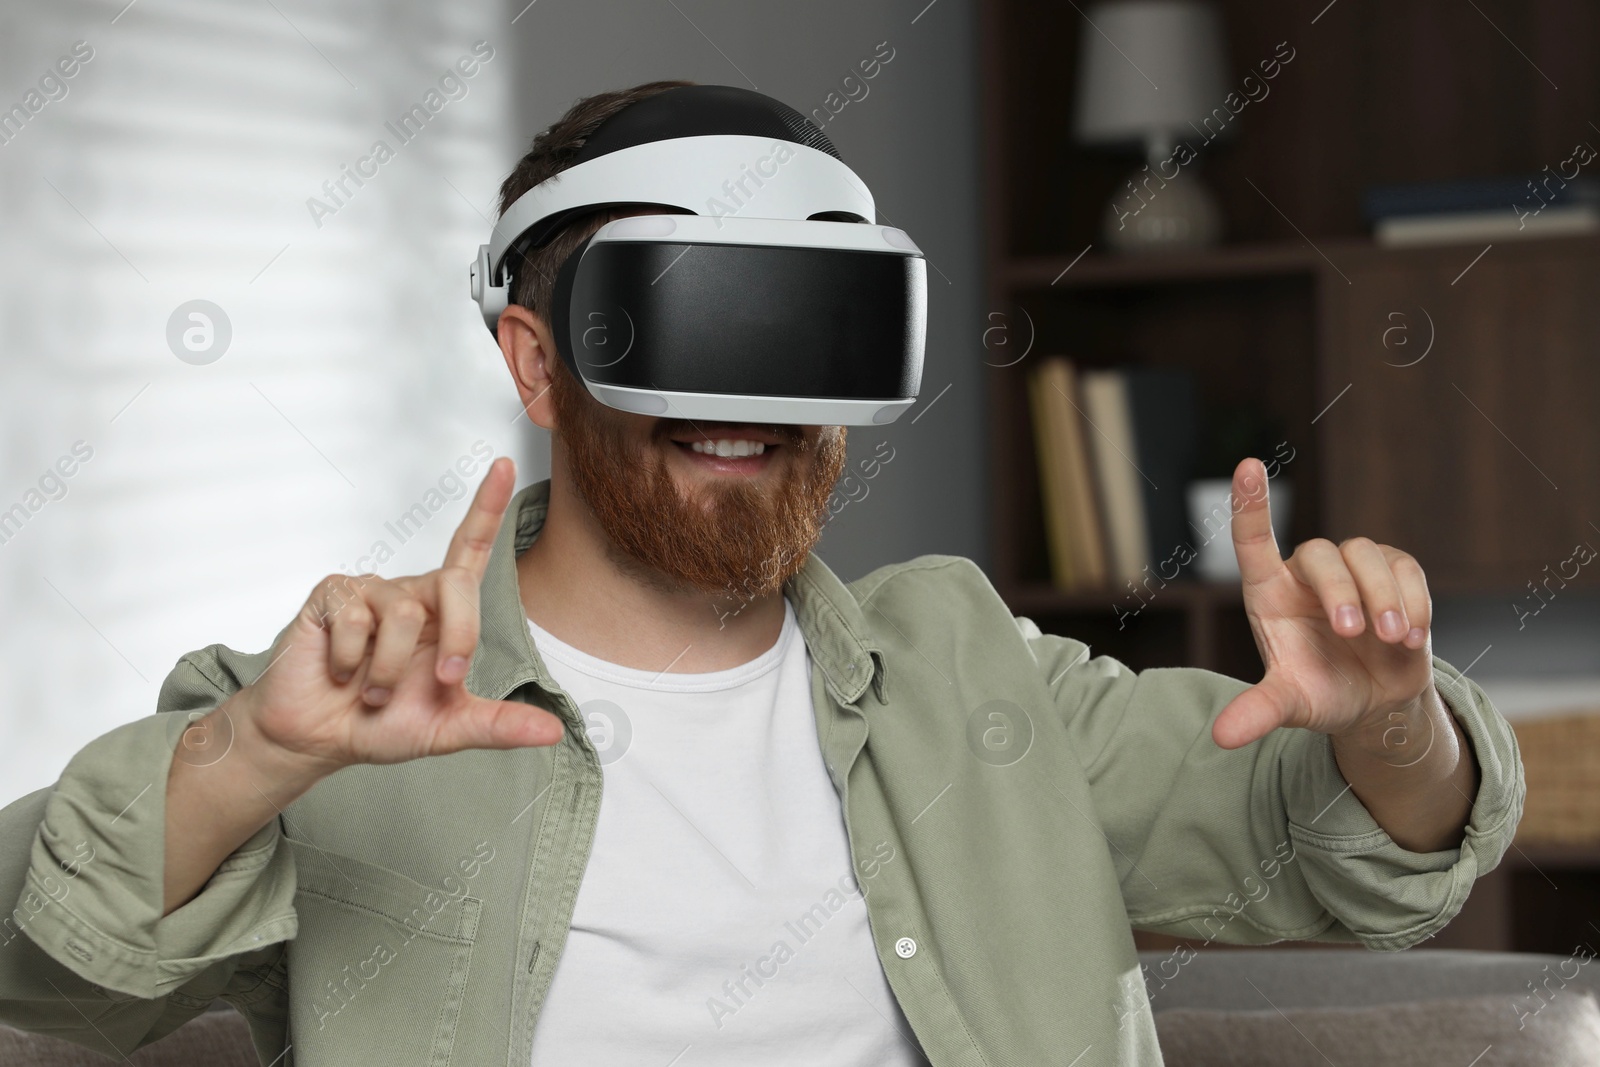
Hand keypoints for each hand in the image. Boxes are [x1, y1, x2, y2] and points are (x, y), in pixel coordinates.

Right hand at [234, 456, 563, 774]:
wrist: (315, 739)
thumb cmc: (379, 724)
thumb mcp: (447, 729)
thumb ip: (498, 725)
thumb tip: (553, 733)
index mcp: (443, 614)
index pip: (469, 550)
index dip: (487, 507)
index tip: (504, 464)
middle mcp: (410, 594)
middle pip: (454, 583)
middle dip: (459, 636)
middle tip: (443, 680)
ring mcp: (369, 592)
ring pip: (402, 613)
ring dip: (390, 669)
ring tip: (371, 689)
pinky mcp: (330, 596)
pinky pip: (354, 619)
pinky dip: (349, 660)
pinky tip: (338, 670)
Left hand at [1212, 457, 1434, 750]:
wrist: (1373, 702)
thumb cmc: (1320, 693)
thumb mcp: (1289, 706)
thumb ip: (1258, 713)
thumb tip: (1221, 737)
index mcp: (1268, 594)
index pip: (1252, 541)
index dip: (1249, 504)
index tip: (1247, 466)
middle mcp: (1306, 574)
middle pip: (1321, 553)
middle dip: (1341, 590)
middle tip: (1356, 633)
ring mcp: (1352, 570)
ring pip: (1366, 555)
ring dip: (1382, 595)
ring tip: (1391, 639)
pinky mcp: (1394, 573)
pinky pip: (1405, 567)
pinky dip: (1412, 600)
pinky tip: (1410, 637)